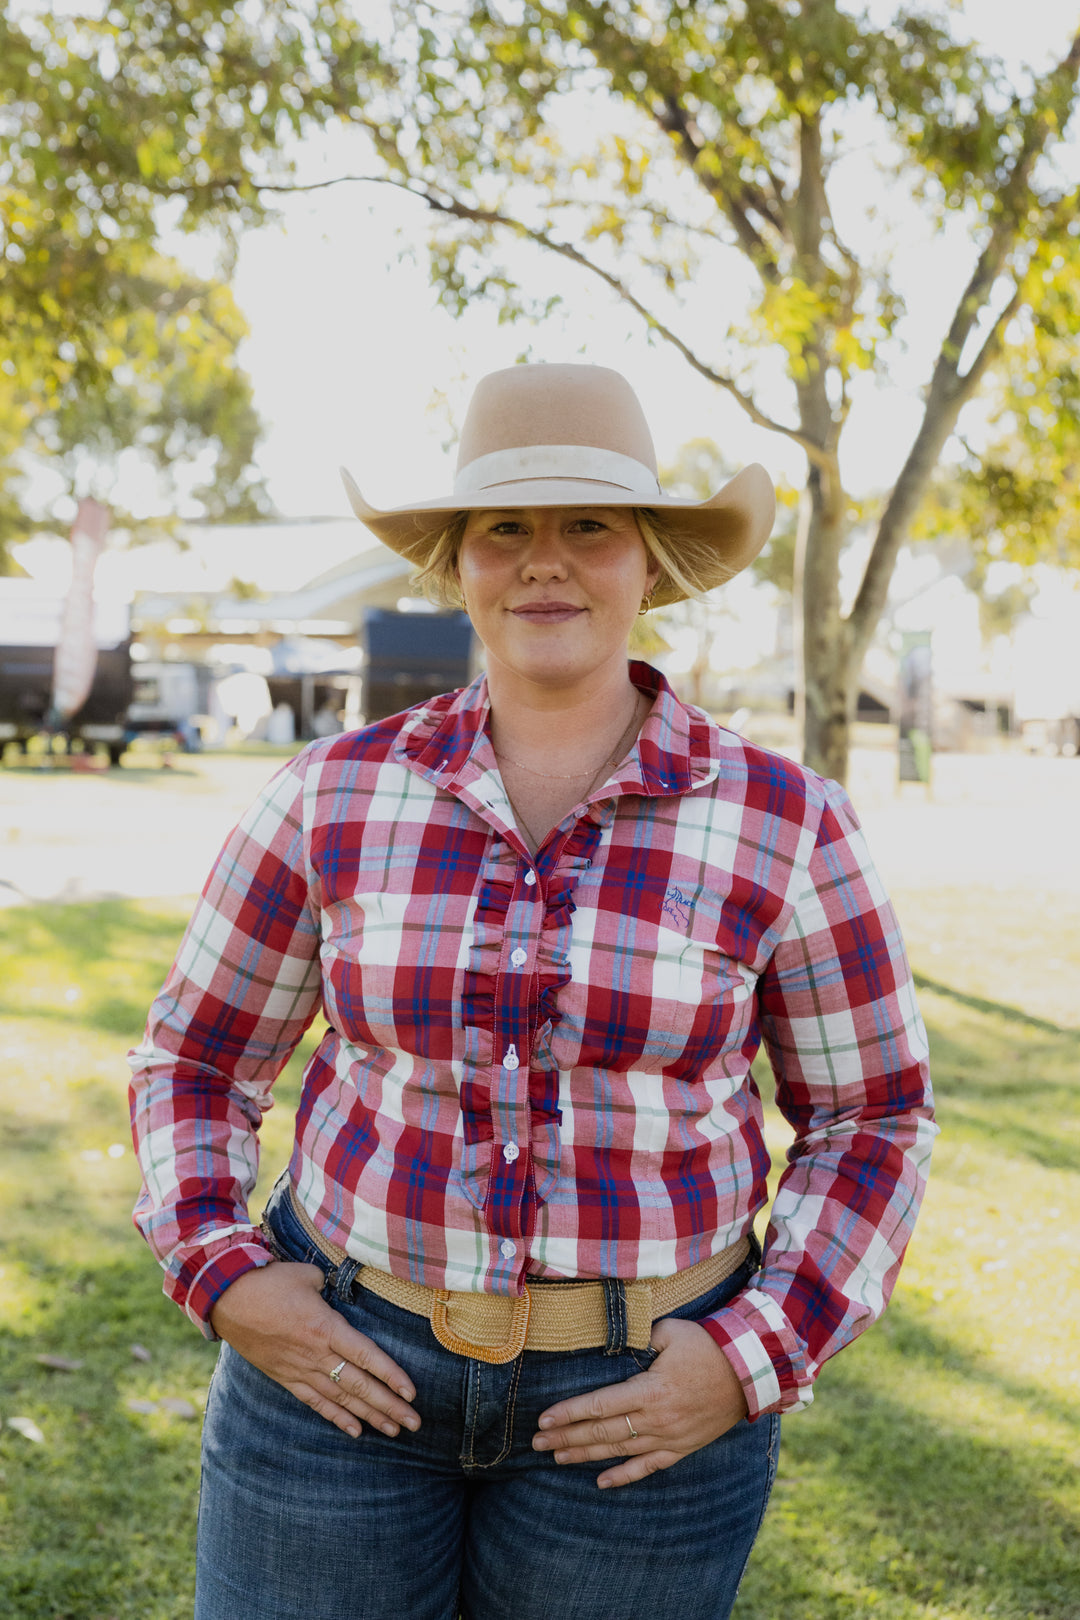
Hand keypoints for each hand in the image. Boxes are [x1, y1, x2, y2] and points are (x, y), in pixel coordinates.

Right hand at [209, 1261, 420, 1440]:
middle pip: (359, 1385)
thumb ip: (328, 1287)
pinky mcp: (285, 1377)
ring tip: (393, 1430)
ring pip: (341, 1399)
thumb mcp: (306, 1275)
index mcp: (324, 1327)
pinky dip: (336, 1417)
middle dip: (389, 1406)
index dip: (391, 1376)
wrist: (225, 1299)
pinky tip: (354, 1430)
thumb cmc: (268, 1281)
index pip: (366, 1356)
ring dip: (369, 1416)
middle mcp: (315, 1354)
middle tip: (414, 1423)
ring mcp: (299, 1369)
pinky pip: (315, 1402)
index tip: (411, 1394)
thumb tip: (338, 1291)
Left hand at [532, 1316, 747, 1488]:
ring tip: (557, 1458)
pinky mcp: (681, 1448)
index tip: (544, 1419)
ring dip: (585, 1456)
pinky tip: (601, 1483)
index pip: (599, 1405)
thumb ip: (640, 1338)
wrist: (749, 1372)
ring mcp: (668, 1437)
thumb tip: (615, 1343)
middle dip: (567, 1437)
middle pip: (602, 1432)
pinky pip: (648, 1467)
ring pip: (619, 1451)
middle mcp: (655, 1419)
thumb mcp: (671, 1331)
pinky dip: (624, 1476)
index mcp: (649, 1389)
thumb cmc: (707, 1346)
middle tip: (537, 1442)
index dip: (569, 1413)